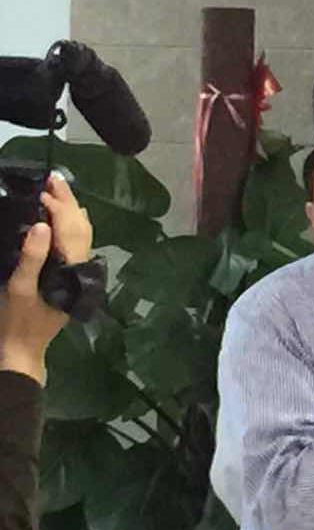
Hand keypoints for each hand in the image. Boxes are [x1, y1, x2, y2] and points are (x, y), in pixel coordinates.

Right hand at [0, 176, 91, 383]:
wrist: (21, 351)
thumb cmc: (16, 321)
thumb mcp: (18, 288)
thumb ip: (31, 257)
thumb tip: (41, 224)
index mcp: (70, 269)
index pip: (69, 229)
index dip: (57, 206)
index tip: (42, 187)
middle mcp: (79, 268)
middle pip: (80, 228)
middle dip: (67, 202)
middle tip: (53, 178)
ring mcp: (76, 273)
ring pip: (81, 235)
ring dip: (70, 211)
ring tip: (57, 190)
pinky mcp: (68, 277)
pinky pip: (75, 245)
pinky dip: (69, 226)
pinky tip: (59, 219)